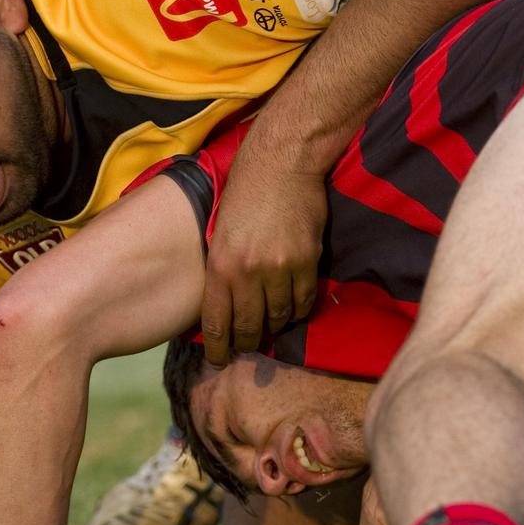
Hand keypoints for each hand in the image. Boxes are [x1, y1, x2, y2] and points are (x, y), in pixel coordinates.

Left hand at [201, 163, 324, 366]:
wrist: (280, 164)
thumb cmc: (242, 194)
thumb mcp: (219, 232)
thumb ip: (222, 268)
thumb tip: (225, 304)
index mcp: (220, 265)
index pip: (216, 321)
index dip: (218, 347)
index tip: (218, 360)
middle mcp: (247, 272)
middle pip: (249, 327)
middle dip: (247, 343)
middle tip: (247, 347)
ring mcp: (279, 269)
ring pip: (279, 317)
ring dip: (275, 326)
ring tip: (271, 325)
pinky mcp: (306, 262)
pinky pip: (304, 301)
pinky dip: (299, 310)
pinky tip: (293, 308)